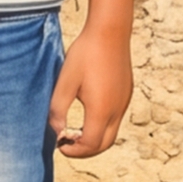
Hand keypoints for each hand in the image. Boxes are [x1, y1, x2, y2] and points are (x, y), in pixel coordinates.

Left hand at [54, 26, 132, 158]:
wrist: (110, 31)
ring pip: (111, 133)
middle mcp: (117, 110)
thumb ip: (57, 109)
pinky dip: (102, 126)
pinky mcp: (126, 94)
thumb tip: (56, 131)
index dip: (73, 150)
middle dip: (85, 150)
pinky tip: (88, 115)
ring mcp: (124, 102)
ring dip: (94, 139)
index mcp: (101, 110)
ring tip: (75, 130)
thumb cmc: (85, 54)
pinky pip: (116, 119)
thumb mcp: (65, 82)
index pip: (90, 145)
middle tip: (67, 143)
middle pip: (103, 145)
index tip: (59, 143)